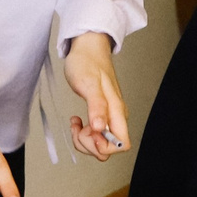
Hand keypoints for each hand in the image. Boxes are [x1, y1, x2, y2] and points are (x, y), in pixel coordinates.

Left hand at [61, 32, 128, 160]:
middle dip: (90, 144)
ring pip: (100, 143)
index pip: (121, 144)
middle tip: (78, 128)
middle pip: (109, 148)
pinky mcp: (100, 114)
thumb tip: (99, 127)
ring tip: (75, 123)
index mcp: (117, 111)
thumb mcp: (88, 84)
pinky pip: (94, 134)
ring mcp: (108, 116)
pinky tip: (76, 121)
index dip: (104, 146)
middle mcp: (116, 116)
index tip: (88, 133)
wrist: (88, 48)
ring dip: (84, 139)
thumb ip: (96, 106)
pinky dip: (82, 133)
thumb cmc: (88, 62)